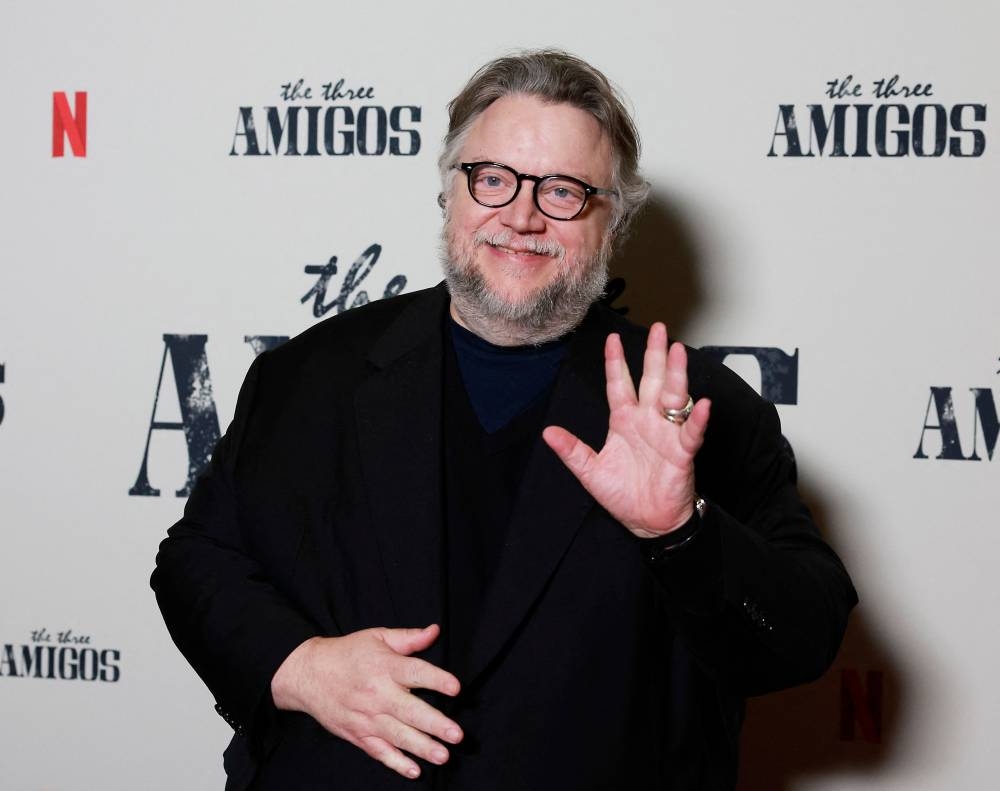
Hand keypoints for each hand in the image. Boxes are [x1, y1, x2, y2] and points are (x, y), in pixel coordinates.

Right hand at [271, 624, 462, 779]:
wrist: (308, 674)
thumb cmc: (347, 653)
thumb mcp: (377, 637)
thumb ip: (408, 638)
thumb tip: (434, 631)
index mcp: (385, 666)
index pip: (415, 673)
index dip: (437, 680)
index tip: (456, 688)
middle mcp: (377, 694)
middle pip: (409, 710)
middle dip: (434, 724)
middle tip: (456, 734)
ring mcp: (367, 717)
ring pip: (398, 735)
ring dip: (422, 747)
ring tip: (443, 756)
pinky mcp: (358, 734)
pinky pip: (379, 752)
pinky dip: (396, 763)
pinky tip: (414, 771)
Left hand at [542, 323, 709, 537]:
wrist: (648, 523)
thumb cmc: (623, 496)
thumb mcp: (590, 472)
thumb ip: (571, 450)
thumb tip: (548, 432)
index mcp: (624, 421)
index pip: (620, 385)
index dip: (616, 362)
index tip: (611, 338)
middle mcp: (647, 421)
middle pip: (652, 381)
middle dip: (654, 354)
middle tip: (659, 328)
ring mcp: (666, 434)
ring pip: (673, 397)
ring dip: (676, 375)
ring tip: (678, 352)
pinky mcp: (682, 452)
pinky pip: (691, 432)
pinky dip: (698, 419)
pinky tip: (702, 404)